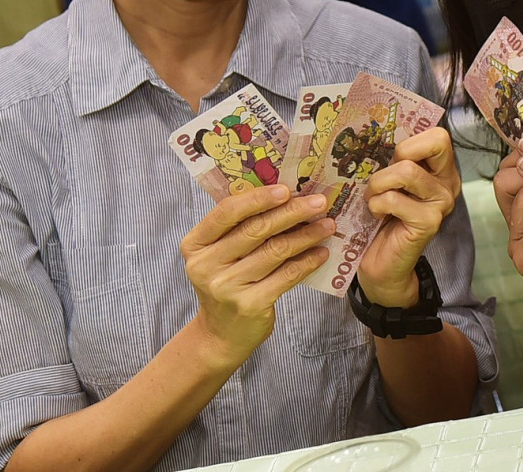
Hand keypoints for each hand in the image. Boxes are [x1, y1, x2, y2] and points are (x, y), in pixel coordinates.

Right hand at [180, 185, 334, 368]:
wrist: (221, 335)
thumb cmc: (227, 283)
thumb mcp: (220, 254)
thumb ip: (239, 228)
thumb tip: (285, 196)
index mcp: (195, 244)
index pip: (226, 212)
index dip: (258, 198)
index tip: (287, 188)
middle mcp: (206, 265)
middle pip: (255, 229)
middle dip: (292, 212)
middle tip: (319, 202)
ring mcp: (227, 287)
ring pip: (275, 251)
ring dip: (306, 235)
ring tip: (327, 225)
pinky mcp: (250, 305)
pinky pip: (286, 275)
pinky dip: (307, 261)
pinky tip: (321, 252)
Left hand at [358, 127, 459, 307]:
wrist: (382, 263)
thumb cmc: (382, 216)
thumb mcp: (388, 180)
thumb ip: (392, 159)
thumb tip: (373, 132)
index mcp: (440, 169)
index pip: (439, 136)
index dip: (411, 140)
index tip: (391, 157)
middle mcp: (448, 183)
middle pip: (436, 142)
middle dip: (400, 153)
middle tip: (385, 176)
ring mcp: (441, 204)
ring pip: (407, 171)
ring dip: (378, 184)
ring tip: (373, 198)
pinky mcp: (429, 223)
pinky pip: (394, 199)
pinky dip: (376, 205)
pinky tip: (376, 216)